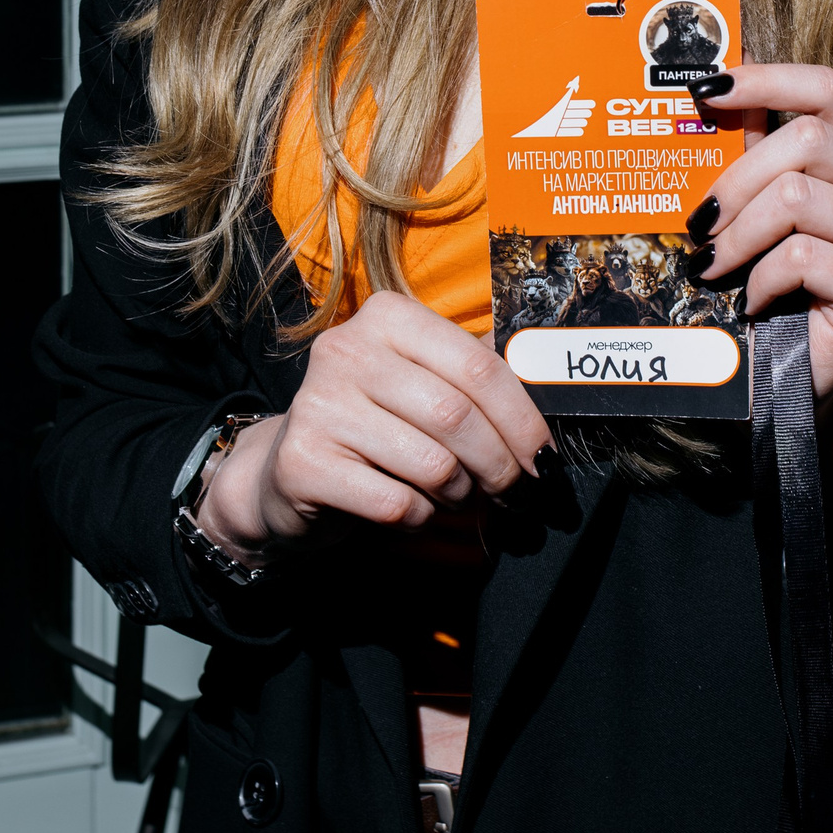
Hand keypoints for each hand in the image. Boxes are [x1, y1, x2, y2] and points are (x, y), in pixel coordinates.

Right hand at [199, 291, 553, 547]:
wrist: (289, 471)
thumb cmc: (375, 422)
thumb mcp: (421, 380)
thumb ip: (474, 371)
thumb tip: (544, 369)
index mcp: (386, 316)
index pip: (479, 367)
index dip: (522, 419)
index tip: (543, 456)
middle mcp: (346, 350)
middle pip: (457, 416)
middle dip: (498, 464)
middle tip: (510, 488)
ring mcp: (318, 404)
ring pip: (432, 463)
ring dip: (458, 493)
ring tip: (453, 494)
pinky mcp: (302, 463)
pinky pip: (396, 502)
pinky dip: (419, 516)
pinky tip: (409, 508)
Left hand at [685, 64, 832, 400]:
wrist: (796, 373)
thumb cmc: (775, 281)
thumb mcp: (760, 205)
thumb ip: (749, 151)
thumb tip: (707, 91)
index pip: (827, 89)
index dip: (766, 79)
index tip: (706, 89)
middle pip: (807, 140)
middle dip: (735, 180)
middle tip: (698, 221)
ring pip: (797, 198)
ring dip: (738, 236)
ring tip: (715, 265)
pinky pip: (801, 257)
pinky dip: (760, 278)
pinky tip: (752, 298)